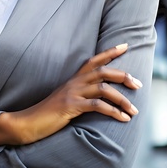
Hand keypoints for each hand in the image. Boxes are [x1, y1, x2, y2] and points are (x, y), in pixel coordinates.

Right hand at [0, 43, 141, 147]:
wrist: (28, 122)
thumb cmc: (48, 113)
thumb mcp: (66, 99)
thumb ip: (80, 95)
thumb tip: (98, 98)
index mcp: (73, 79)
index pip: (94, 60)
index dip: (110, 52)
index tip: (125, 45)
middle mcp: (74, 82)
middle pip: (103, 71)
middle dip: (123, 75)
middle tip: (139, 84)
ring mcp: (72, 93)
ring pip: (103, 88)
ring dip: (122, 99)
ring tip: (134, 111)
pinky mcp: (70, 106)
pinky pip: (97, 105)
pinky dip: (113, 112)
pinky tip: (123, 119)